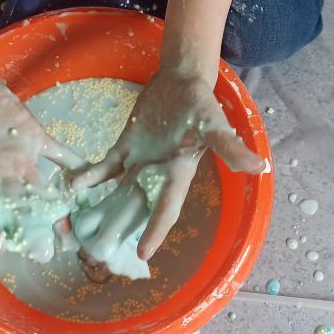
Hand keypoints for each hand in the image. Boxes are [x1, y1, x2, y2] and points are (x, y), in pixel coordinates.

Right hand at [0, 66, 81, 256]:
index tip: (1, 252)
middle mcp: (1, 173)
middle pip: (20, 207)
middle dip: (32, 230)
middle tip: (47, 256)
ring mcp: (22, 157)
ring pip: (44, 188)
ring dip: (59, 209)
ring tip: (76, 234)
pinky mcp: (37, 138)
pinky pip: (60, 156)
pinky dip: (76, 168)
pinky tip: (95, 183)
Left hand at [73, 68, 264, 258]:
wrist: (181, 80)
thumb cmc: (200, 103)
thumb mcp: (214, 124)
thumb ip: (230, 147)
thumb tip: (259, 168)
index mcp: (177, 174)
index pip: (166, 208)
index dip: (155, 231)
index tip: (142, 253)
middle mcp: (156, 174)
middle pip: (137, 209)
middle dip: (120, 230)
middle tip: (99, 253)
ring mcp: (139, 162)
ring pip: (116, 192)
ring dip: (100, 208)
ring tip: (78, 227)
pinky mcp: (125, 147)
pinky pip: (105, 167)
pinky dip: (90, 177)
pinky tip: (73, 185)